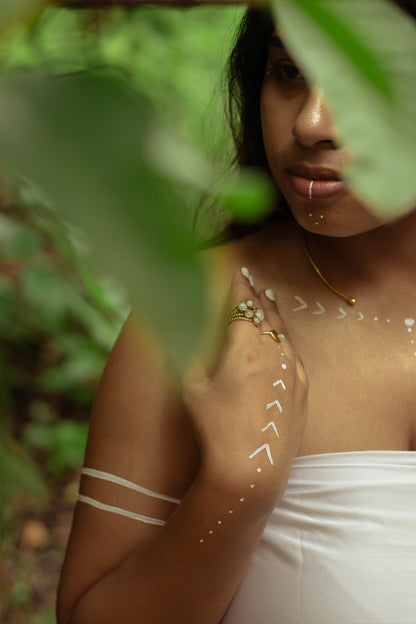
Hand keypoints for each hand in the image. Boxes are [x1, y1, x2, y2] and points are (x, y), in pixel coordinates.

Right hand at [183, 268, 307, 501]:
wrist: (253, 468)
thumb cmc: (217, 428)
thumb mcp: (193, 388)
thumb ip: (189, 353)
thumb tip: (181, 331)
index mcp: (244, 346)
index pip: (242, 305)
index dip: (239, 286)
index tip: (238, 270)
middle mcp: (273, 352)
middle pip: (266, 313)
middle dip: (257, 294)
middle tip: (253, 280)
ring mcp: (292, 370)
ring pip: (283, 331)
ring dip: (274, 313)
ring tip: (269, 299)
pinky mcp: (302, 389)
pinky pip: (295, 353)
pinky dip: (286, 339)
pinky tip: (284, 339)